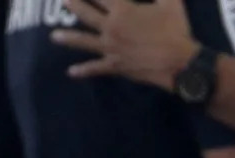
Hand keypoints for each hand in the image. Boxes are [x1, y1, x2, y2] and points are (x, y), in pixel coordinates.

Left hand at [52, 0, 197, 90]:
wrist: (180, 63)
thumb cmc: (176, 31)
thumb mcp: (172, 3)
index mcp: (123, 9)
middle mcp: (111, 26)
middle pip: (86, 13)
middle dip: (74, 4)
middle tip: (63, 1)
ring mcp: (110, 47)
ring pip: (84, 40)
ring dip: (68, 38)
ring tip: (54, 37)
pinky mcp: (115, 65)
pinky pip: (96, 68)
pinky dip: (84, 70)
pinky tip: (72, 72)